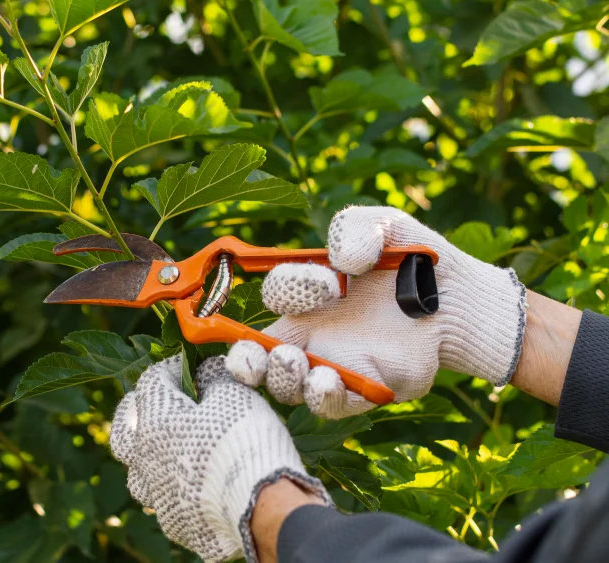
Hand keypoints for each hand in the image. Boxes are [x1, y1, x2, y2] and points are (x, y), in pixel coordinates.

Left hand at [110, 356, 330, 561]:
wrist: (261, 509)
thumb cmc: (244, 442)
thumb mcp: (234, 395)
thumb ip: (214, 377)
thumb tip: (207, 370)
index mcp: (155, 421)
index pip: (151, 382)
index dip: (171, 368)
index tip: (190, 365)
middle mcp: (145, 460)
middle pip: (123, 432)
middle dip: (134, 414)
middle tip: (149, 406)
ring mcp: (157, 496)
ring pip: (138, 474)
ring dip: (148, 459)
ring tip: (166, 452)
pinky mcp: (175, 524)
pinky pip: (165, 502)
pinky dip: (175, 490)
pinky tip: (193, 488)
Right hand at [226, 206, 526, 418]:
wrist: (461, 298)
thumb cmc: (416, 259)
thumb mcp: (385, 226)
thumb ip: (355, 228)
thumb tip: (342, 261)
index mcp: (308, 296)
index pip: (275, 297)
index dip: (289, 289)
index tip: (328, 282)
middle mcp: (313, 335)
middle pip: (259, 357)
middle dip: (247, 359)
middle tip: (255, 354)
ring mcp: (336, 366)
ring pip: (289, 387)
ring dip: (283, 379)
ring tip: (296, 364)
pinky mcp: (367, 390)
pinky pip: (333, 405)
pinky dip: (323, 397)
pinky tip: (326, 382)